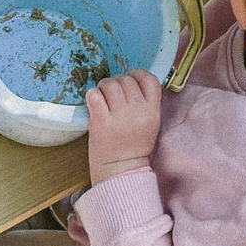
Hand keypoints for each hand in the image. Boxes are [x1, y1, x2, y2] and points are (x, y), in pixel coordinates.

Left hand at [87, 71, 162, 185]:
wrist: (121, 172)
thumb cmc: (133, 147)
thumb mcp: (150, 124)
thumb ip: (144, 103)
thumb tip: (130, 79)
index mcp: (153, 112)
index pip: (149, 79)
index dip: (137, 74)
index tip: (129, 79)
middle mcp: (138, 112)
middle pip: (126, 79)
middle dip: (117, 82)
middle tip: (111, 95)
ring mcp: (119, 116)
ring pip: (110, 84)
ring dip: (103, 87)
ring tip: (102, 99)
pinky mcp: (101, 122)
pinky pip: (94, 95)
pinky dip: (92, 95)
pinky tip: (94, 102)